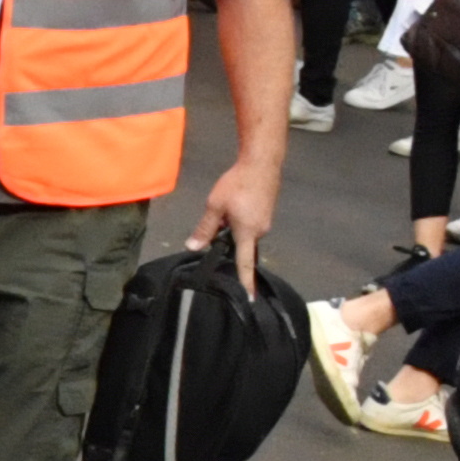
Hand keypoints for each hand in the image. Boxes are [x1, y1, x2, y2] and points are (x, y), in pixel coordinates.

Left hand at [194, 151, 280, 289]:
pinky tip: (234, 207)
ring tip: (225, 211)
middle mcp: (261, 231)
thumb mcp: (214, 206)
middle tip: (215, 225)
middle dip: (226, 242)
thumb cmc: (237, 183)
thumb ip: (204, 229)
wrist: (261, 162)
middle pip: (240, 247)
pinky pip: (250, 226)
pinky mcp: (267, 213)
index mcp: (248, 233)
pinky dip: (240, 223)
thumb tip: (193, 247)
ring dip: (232, 230)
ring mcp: (266, 222)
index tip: (249, 299)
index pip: (245, 264)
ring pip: (244, 234)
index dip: (245, 282)